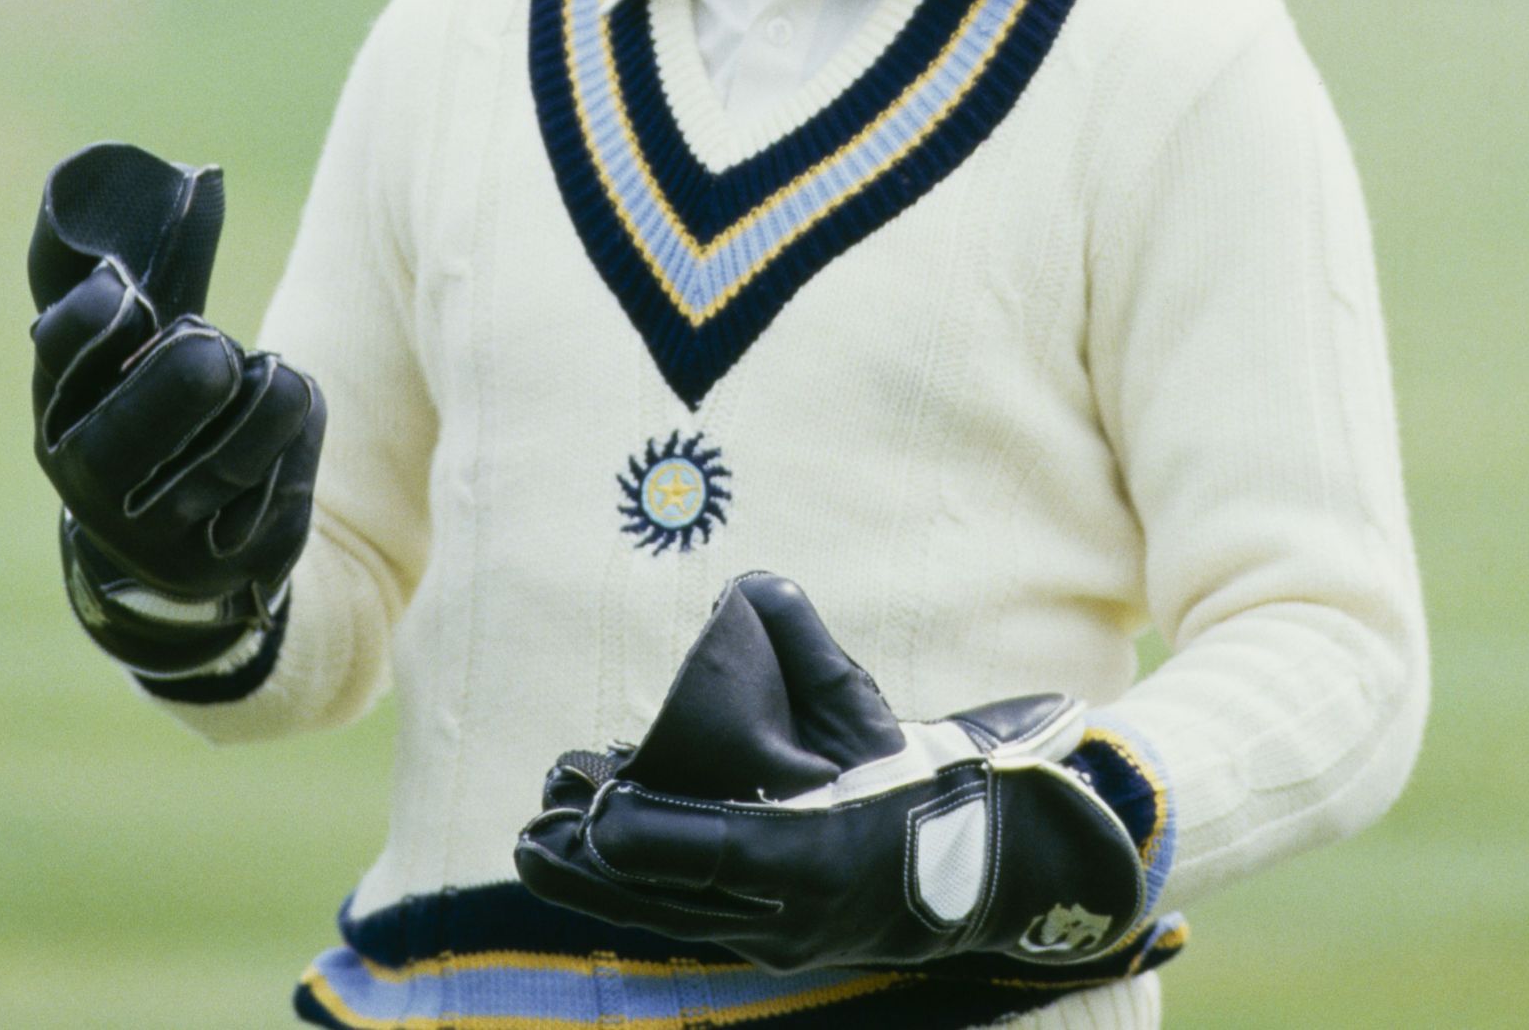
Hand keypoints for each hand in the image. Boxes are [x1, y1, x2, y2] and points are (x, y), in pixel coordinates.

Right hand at [28, 142, 323, 671]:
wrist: (169, 546)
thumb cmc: (150, 409)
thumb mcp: (134, 348)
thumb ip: (155, 268)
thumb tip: (197, 179)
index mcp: (61, 411)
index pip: (63, 355)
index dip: (93, 321)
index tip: (128, 290)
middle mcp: (95, 482)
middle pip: (145, 420)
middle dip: (187, 376)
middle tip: (216, 351)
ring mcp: (163, 534)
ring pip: (244, 438)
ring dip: (270, 395)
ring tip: (269, 379)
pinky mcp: (235, 562)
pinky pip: (292, 479)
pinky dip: (302, 440)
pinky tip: (285, 434)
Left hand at [516, 571, 1179, 979]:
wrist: (999, 868)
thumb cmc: (932, 782)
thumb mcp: (873, 715)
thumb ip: (808, 648)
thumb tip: (754, 587)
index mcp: (819, 856)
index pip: (713, 855)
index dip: (646, 837)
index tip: (593, 808)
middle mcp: (793, 912)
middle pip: (669, 899)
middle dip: (591, 867)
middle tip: (529, 828)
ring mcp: (781, 937)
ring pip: (668, 917)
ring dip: (599, 884)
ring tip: (536, 844)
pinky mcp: (774, 941)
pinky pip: (689, 918)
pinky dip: (639, 888)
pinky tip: (598, 856)